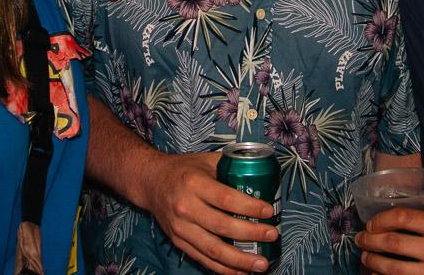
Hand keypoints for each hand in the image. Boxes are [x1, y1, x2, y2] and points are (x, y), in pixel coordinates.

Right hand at [138, 151, 276, 274]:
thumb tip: (262, 175)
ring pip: (213, 248)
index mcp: (194, 183)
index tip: (269, 211)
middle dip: (251, 233)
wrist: (150, 182)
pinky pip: (203, 258)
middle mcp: (185, 207)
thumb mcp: (206, 160)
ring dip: (239, 260)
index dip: (250, 206)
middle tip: (272, 234)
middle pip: (222, 226)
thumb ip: (231, 167)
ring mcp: (180, 227)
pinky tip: (241, 272)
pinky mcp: (178, 242)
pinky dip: (223, 268)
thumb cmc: (184, 169)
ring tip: (261, 263)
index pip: (227, 198)